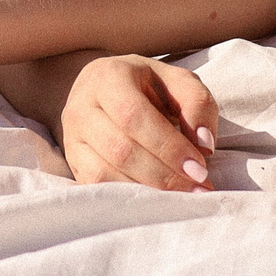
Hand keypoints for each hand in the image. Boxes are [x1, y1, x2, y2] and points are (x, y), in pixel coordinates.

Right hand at [59, 55, 215, 192]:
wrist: (105, 89)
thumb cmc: (149, 86)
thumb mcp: (179, 82)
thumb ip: (198, 104)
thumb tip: (204, 145)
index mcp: (109, 77)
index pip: (133, 116)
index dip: (168, 146)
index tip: (199, 168)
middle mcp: (81, 106)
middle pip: (120, 149)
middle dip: (164, 174)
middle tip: (197, 187)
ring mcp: (72, 136)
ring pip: (104, 173)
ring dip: (148, 190)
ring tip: (182, 195)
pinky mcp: (72, 161)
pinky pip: (96, 187)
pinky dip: (129, 196)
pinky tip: (156, 198)